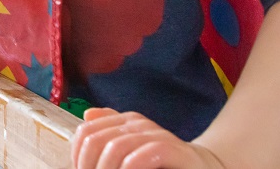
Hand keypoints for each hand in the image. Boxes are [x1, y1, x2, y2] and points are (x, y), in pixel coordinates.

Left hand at [72, 108, 226, 168]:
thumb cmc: (162, 163)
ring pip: (116, 147)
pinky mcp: (173, 149)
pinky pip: (144, 155)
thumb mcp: (132, 148)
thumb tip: (87, 115)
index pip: (86, 131)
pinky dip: (129, 168)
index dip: (77, 155)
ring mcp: (156, 135)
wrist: (202, 166)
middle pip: (96, 139)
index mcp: (124, 121)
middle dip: (89, 165)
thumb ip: (110, 133)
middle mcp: (138, 123)